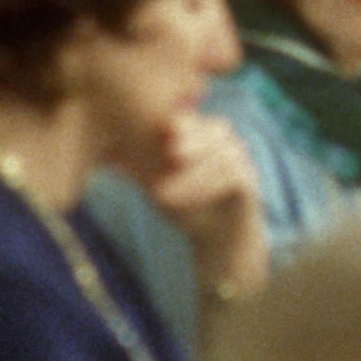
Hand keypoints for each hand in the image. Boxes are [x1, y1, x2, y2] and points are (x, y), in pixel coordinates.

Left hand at [136, 112, 267, 299]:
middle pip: (216, 129)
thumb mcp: (159, 186)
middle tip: (169, 151)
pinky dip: (206, 188)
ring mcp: (243, 162)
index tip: (161, 133)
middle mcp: (229, 144)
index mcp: (207, 136)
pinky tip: (182, 201)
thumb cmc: (186, 206)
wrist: (218, 241)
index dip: (182, 122)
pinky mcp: (250, 184)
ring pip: (222, 157)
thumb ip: (141, 171)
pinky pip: (233, 178)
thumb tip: (110, 157)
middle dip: (192, 138)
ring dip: (191, 174)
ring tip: (160, 193)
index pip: (196, 119)